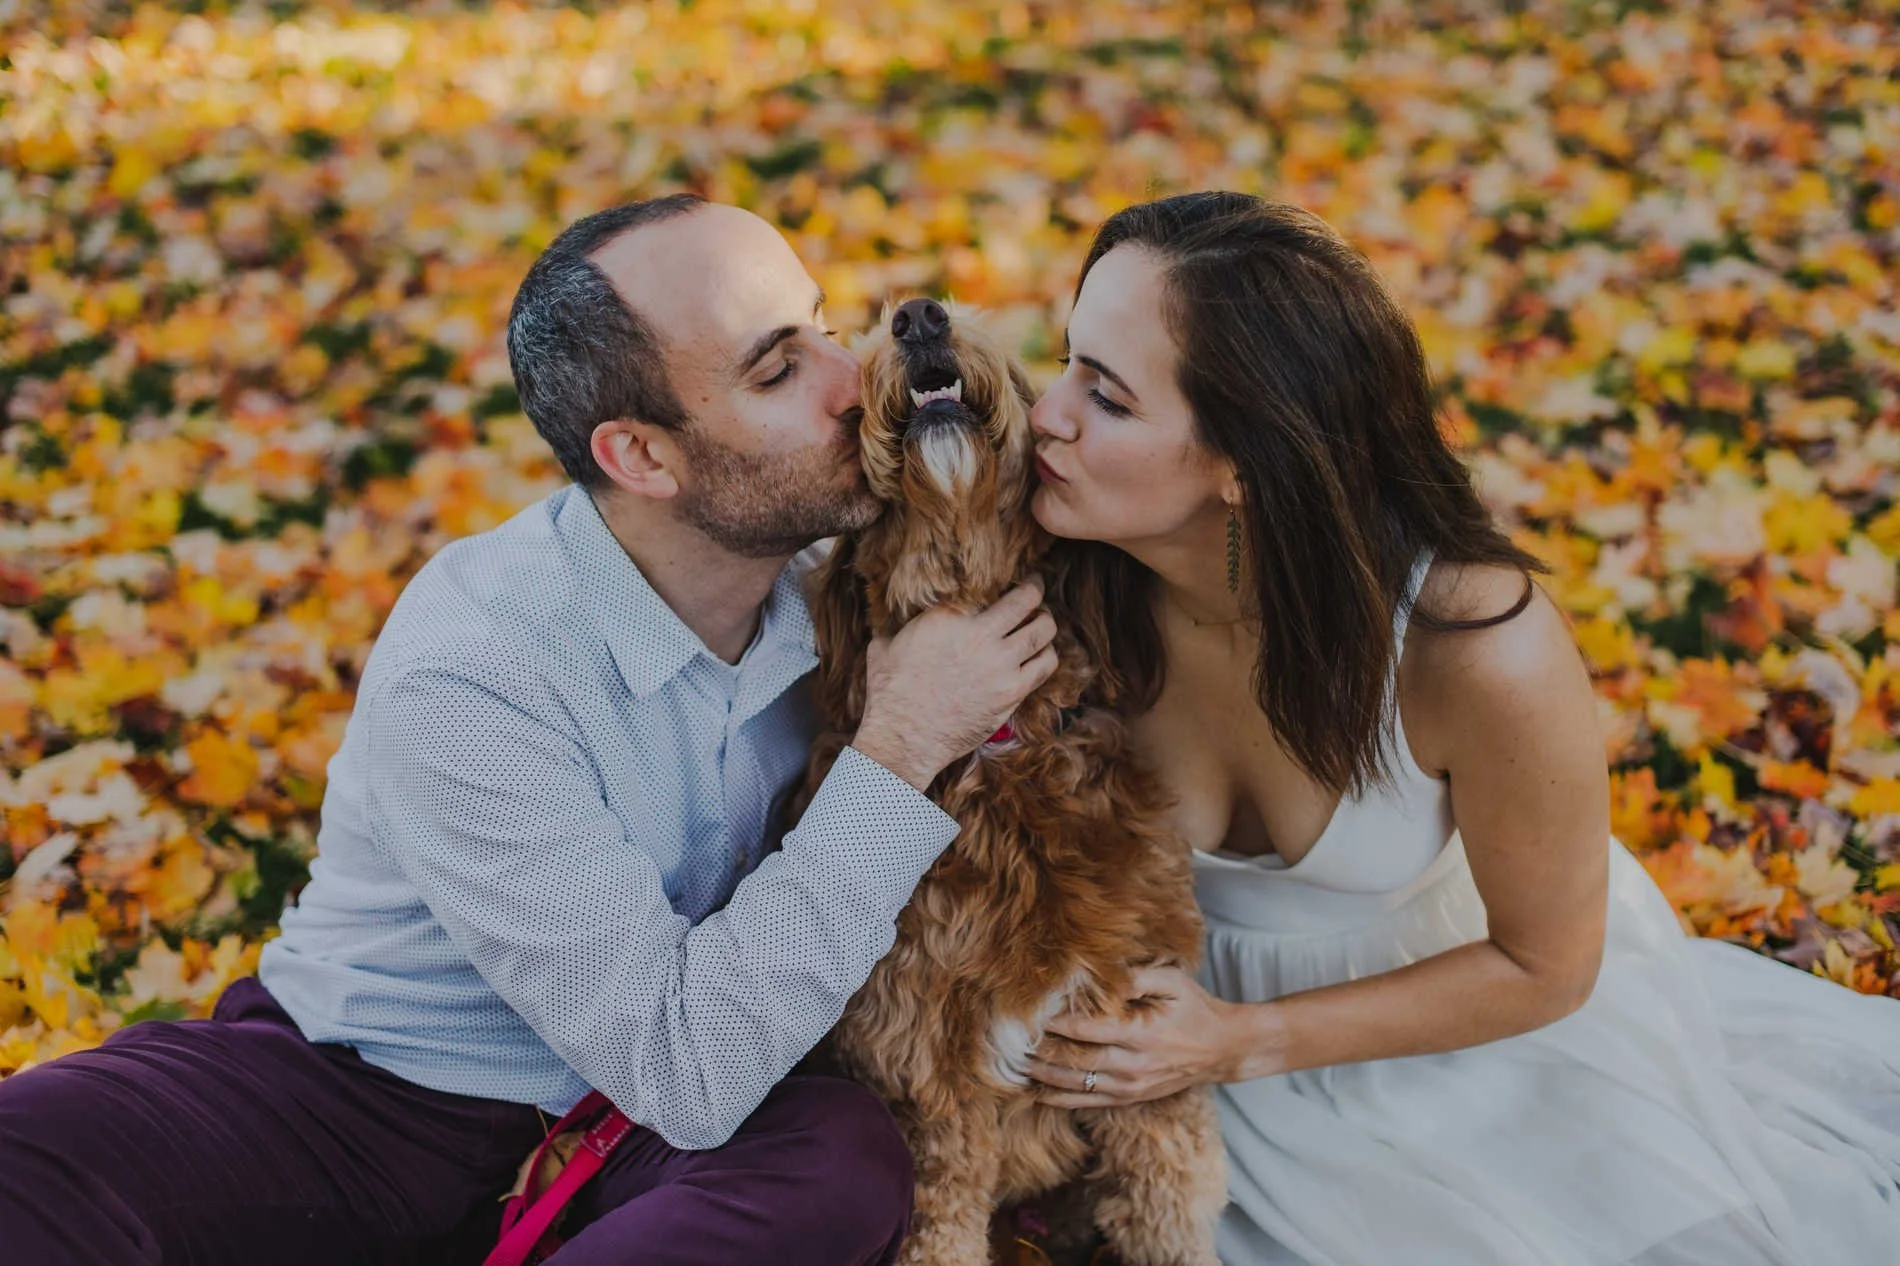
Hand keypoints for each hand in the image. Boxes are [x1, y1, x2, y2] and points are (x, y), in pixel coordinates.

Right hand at [852, 578, 1057, 788]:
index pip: (987, 586)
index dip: (998, 583)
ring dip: (1045, 622)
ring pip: (1044, 629)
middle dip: (1034, 590)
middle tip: (1034, 589)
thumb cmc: (890, 694)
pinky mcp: (1012, 691)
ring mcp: (1000, 663)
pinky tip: (1041, 654)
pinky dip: (1047, 655)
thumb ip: (898, 626)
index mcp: (946, 616)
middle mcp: (978, 634)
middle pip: (1026, 598)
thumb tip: (892, 620)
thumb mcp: (883, 646)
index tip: (1001, 584)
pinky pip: (1045, 664)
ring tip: (1042, 622)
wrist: (904, 737)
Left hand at [1024, 966, 1281, 1106]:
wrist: (1223, 1050)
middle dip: (1036, 1050)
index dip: (1052, 1022)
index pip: (1085, 1029)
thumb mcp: (1172, 982)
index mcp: (1140, 1033)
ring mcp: (1129, 1086)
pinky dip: (1057, 1098)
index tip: (1024, 1011)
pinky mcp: (1128, 1098)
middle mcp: (1131, 1065)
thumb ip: (1135, 977)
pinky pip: (1085, 1102)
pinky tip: (1033, 1090)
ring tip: (1010, 1062)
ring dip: (1039, 1074)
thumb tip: (1099, 973)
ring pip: (1074, 1085)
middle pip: (1072, 1060)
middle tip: (1005, 1038)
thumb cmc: (1195, 1008)